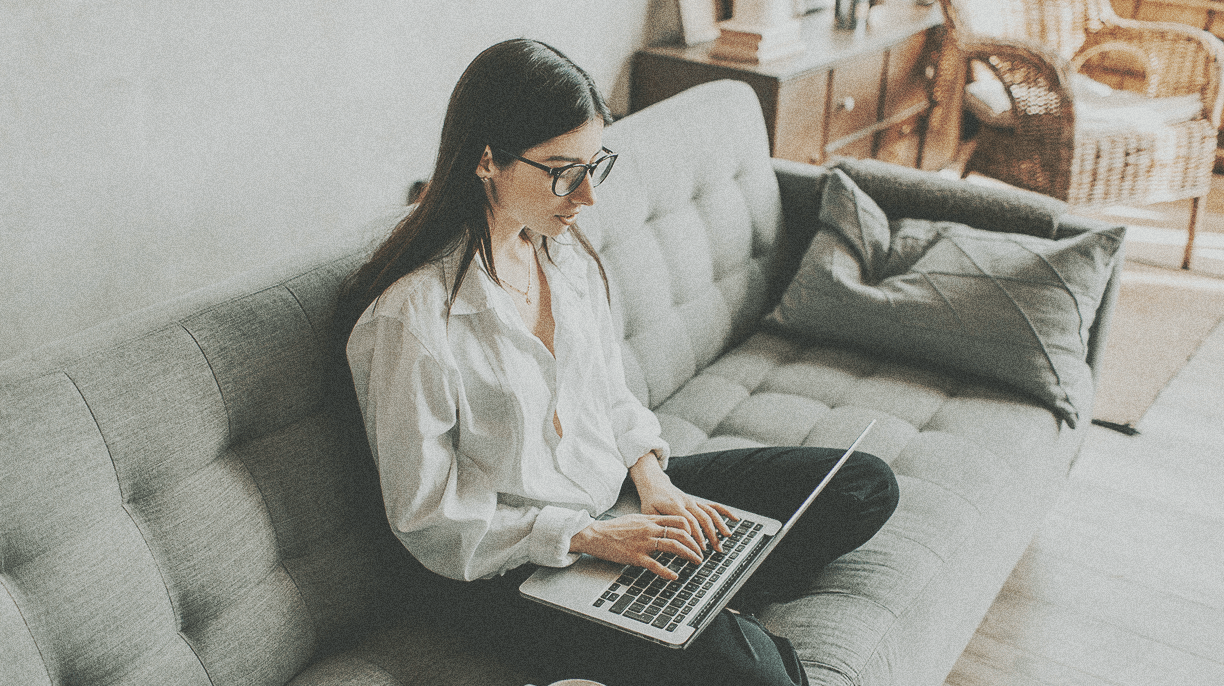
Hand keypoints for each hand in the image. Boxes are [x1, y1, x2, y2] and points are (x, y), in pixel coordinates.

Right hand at [569, 514, 703, 579]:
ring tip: (696, 561)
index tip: (698, 537)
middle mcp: (650, 529)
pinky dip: (667, 572)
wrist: (596, 535)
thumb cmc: (614, 528)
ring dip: (688, 554)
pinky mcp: (636, 556)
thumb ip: (651, 522)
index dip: (692, 528)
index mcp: (650, 520)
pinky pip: (655, 565)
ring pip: (673, 546)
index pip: (678, 520)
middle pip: (681, 533)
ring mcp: (644, 543)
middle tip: (701, 553)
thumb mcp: (636, 519)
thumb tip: (663, 525)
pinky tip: (674, 576)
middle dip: (695, 544)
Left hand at [629, 452, 736, 552]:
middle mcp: (686, 502)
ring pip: (710, 513)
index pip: (688, 522)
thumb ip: (659, 523)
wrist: (654, 484)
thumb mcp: (648, 512)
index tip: (698, 549)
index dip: (695, 536)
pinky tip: (734, 518)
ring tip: (726, 537)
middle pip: (702, 518)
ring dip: (719, 525)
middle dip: (711, 534)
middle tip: (715, 549)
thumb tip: (668, 537)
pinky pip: (712, 506)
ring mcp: (693, 502)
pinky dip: (724, 512)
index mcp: (674, 505)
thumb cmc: (650, 501)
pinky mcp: (697, 502)